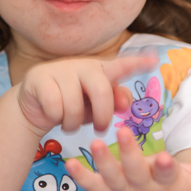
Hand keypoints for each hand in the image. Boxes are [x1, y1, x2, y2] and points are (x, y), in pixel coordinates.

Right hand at [17, 52, 157, 136]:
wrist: (35, 107)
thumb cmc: (73, 105)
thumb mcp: (96, 106)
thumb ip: (114, 102)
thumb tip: (126, 102)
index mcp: (100, 71)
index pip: (122, 65)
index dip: (137, 63)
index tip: (155, 60)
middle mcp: (82, 65)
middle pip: (102, 90)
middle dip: (103, 116)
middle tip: (101, 130)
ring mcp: (59, 69)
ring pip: (74, 105)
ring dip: (73, 123)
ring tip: (70, 123)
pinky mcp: (39, 77)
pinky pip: (54, 107)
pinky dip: (55, 118)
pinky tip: (52, 115)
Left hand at [65, 127, 190, 190]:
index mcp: (171, 185)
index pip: (169, 176)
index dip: (167, 168)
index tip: (164, 157)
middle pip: (136, 173)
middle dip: (128, 155)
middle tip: (119, 132)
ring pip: (112, 180)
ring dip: (100, 163)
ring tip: (90, 144)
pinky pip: (94, 189)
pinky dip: (81, 178)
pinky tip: (68, 162)